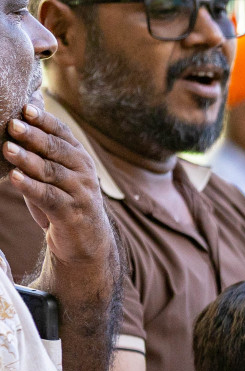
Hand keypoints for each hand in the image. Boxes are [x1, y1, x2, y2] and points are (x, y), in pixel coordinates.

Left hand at [4, 103, 113, 268]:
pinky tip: (15, 177)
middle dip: (34, 136)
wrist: (87, 241)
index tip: (25, 108)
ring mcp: (80, 194)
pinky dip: (30, 187)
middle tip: (12, 124)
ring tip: (7, 149)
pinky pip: (49, 197)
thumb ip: (44, 146)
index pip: (62, 133)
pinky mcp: (72, 214)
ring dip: (28, 160)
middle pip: (57, 150)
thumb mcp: (57, 171)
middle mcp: (84, 173)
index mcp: (80, 158)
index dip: (44, 120)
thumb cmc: (64, 199)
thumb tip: (28, 107)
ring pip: (51, 172)